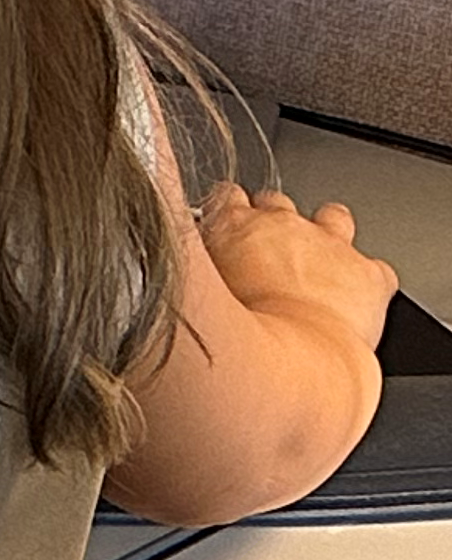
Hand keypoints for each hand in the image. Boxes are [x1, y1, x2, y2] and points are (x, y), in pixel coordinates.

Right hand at [198, 185, 397, 356]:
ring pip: (332, 216)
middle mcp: (284, 225)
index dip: (227, 209)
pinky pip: (375, 269)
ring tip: (315, 261)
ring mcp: (330, 246)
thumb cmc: (236, 337)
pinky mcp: (368, 275)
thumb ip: (194, 269)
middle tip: (264, 251)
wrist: (290, 363)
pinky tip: (354, 299)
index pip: (226, 196)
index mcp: (233, 224)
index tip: (225, 223)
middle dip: (272, 220)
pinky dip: (367, 280)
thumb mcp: (194, 292)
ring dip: (326, 232)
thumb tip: (183, 267)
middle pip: (276, 201)